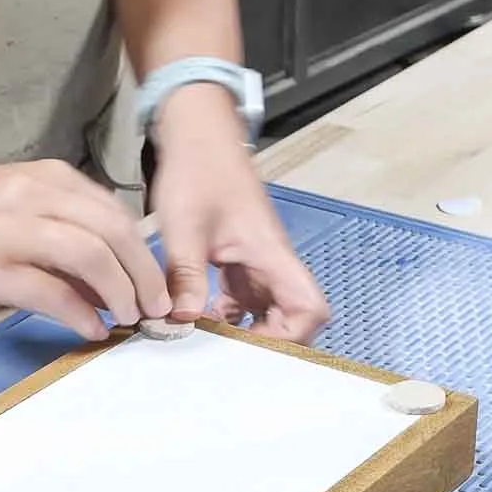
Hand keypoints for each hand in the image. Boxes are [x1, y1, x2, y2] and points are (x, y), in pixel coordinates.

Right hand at [0, 159, 171, 341]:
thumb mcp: (17, 205)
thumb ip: (63, 230)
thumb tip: (109, 278)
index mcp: (47, 179)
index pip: (115, 213)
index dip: (145, 253)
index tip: (158, 285)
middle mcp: (35, 197)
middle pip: (113, 232)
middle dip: (144, 275)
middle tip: (156, 308)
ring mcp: (12, 232)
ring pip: (90, 256)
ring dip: (120, 292)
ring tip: (130, 318)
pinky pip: (50, 291)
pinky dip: (80, 313)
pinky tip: (93, 329)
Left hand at [149, 84, 330, 342]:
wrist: (197, 135)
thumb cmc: (199, 170)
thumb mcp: (185, 227)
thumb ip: (186, 274)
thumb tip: (183, 320)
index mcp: (271, 254)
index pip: (308, 309)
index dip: (290, 338)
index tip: (250, 350)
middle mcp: (271, 263)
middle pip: (294, 318)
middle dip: (266, 343)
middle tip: (224, 355)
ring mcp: (257, 264)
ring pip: (266, 312)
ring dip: (243, 332)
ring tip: (204, 342)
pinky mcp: (239, 262)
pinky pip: (243, 301)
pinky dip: (225, 317)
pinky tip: (195, 319)